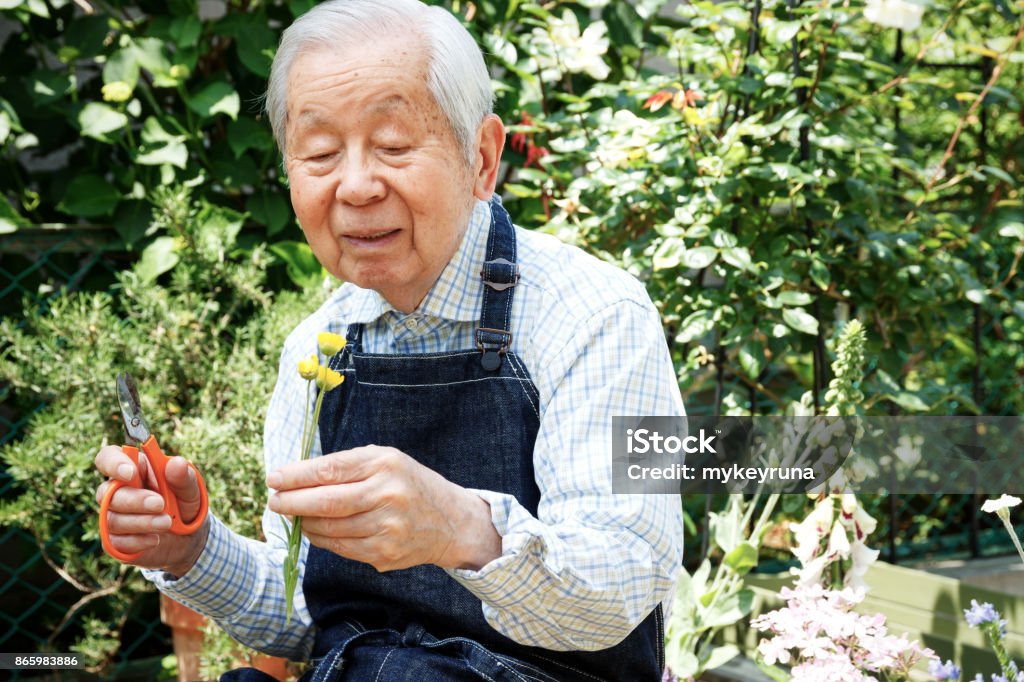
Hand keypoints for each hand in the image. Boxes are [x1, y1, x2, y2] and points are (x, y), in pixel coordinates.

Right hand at [94, 445, 208, 575]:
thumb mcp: (190, 489)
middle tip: (161, 504)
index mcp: (134, 468)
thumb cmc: (183, 503)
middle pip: (107, 492)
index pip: (108, 457)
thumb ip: (183, 477)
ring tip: (167, 522)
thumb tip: (176, 463)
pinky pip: (114, 542)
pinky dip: (136, 541)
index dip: (113, 463)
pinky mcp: (114, 539)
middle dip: (135, 500)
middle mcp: (117, 490)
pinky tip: (155, 539)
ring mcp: (113, 515)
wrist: (187, 536)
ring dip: (141, 522)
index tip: (130, 473)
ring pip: (111, 519)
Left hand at [267, 445, 500, 571]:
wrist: (451, 522)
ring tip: (294, 515)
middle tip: (274, 501)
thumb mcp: (386, 461)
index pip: (331, 470)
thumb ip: (346, 465)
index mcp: (385, 465)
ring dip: (304, 523)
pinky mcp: (384, 554)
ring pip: (330, 529)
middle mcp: (387, 495)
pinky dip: (321, 540)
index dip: (297, 476)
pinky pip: (340, 548)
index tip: (275, 478)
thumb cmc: (409, 484)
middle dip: (292, 502)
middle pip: (327, 502)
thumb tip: (297, 478)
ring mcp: (387, 528)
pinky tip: (314, 530)